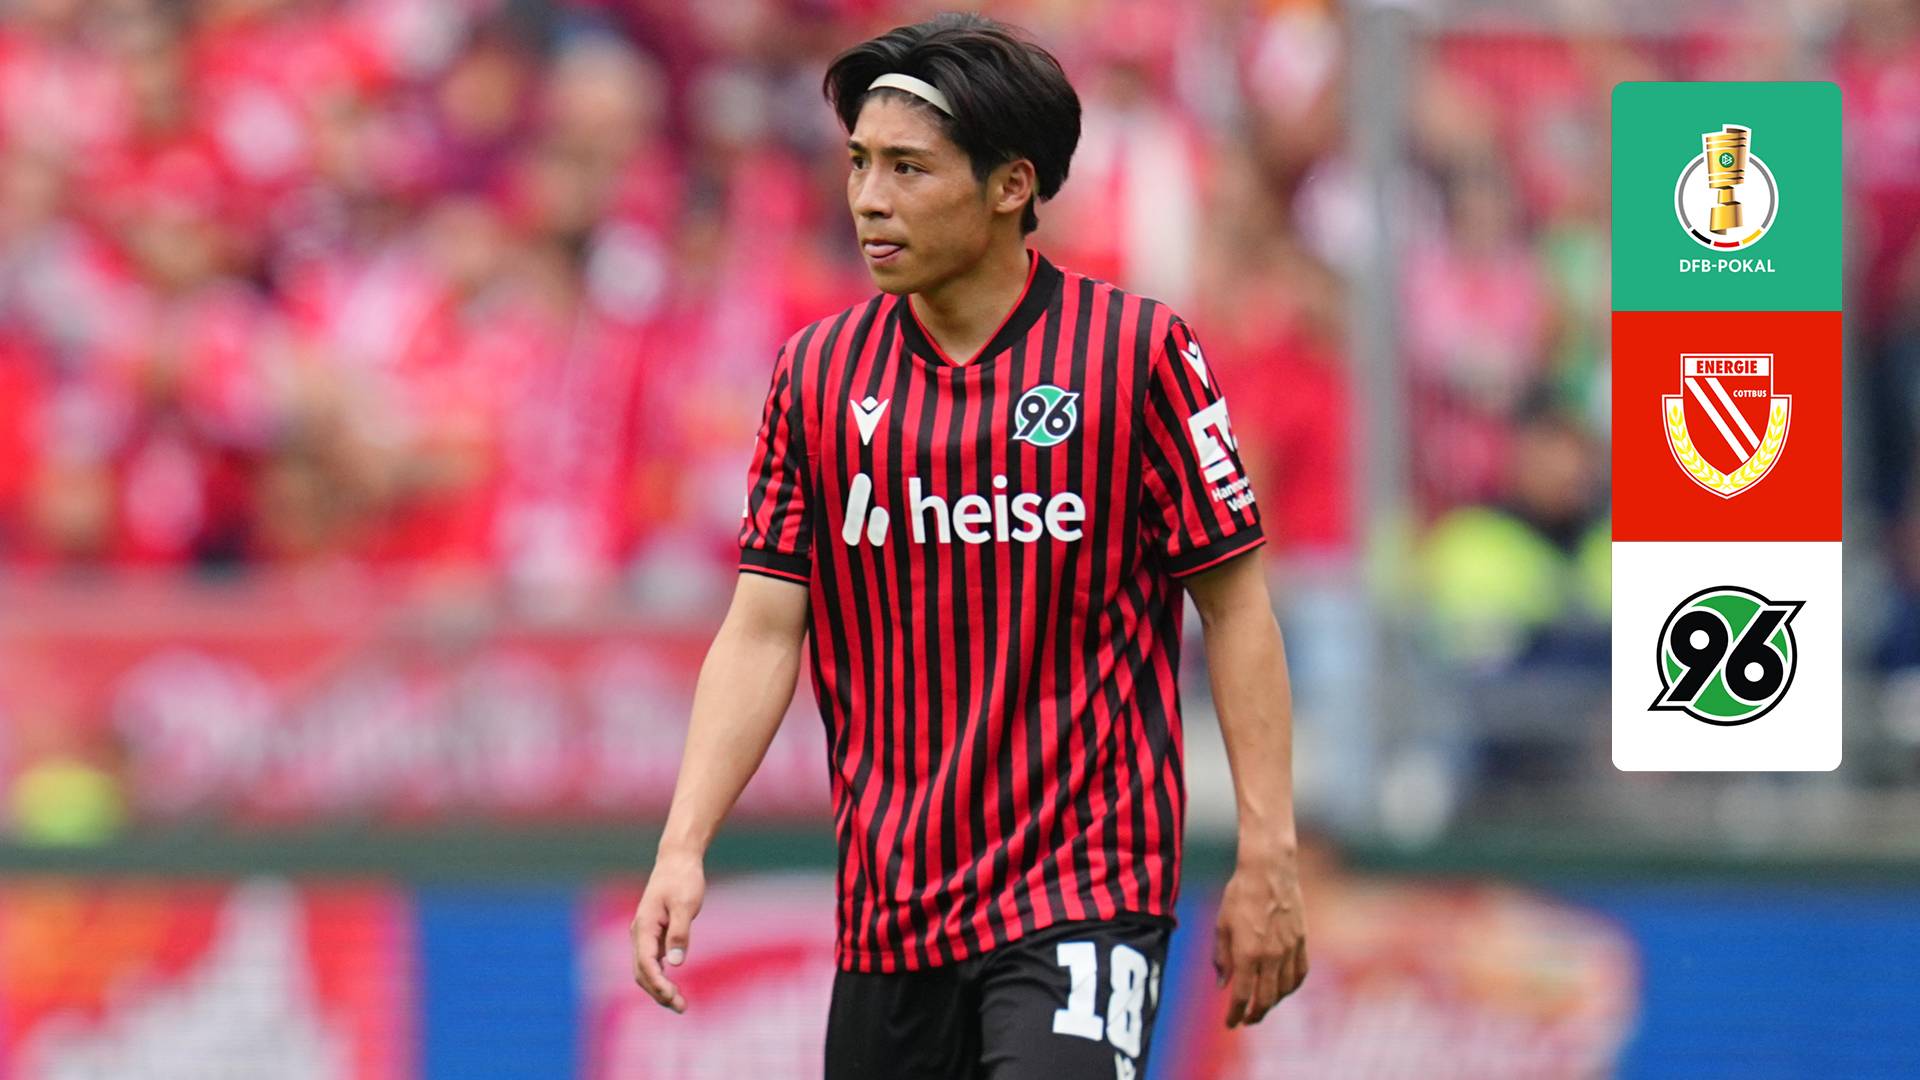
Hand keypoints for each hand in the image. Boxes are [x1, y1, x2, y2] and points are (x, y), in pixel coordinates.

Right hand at [631, 846, 705, 1012]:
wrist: (677, 860)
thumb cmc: (682, 879)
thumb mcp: (686, 904)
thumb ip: (680, 933)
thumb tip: (676, 963)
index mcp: (644, 926)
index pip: (645, 962)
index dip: (656, 983)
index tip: (671, 996)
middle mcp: (639, 933)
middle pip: (642, 971)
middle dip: (658, 992)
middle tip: (681, 1007)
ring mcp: (644, 934)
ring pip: (646, 969)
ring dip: (659, 988)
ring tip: (679, 1004)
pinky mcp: (653, 934)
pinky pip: (652, 962)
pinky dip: (660, 977)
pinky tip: (673, 987)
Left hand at [1214, 847, 1307, 1027]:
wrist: (1269, 871)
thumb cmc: (1240, 894)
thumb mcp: (1221, 925)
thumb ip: (1221, 957)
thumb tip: (1222, 984)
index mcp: (1246, 953)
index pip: (1241, 995)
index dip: (1235, 1014)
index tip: (1230, 1023)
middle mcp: (1270, 956)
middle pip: (1265, 999)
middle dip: (1254, 1014)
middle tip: (1246, 1020)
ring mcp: (1289, 950)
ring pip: (1284, 990)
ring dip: (1273, 1003)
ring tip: (1262, 1005)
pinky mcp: (1302, 941)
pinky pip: (1300, 974)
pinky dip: (1291, 987)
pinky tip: (1283, 989)